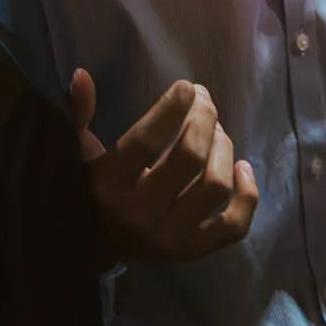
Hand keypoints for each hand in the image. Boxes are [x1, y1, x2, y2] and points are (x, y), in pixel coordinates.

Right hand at [72, 69, 257, 267]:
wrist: (96, 248)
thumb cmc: (90, 188)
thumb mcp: (78, 151)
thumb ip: (79, 114)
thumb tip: (82, 74)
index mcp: (110, 184)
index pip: (146, 143)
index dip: (170, 110)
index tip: (186, 86)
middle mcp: (141, 214)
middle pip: (189, 158)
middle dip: (203, 119)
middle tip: (203, 99)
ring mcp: (171, 237)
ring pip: (214, 186)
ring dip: (223, 148)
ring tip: (217, 128)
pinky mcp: (193, 251)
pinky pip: (234, 226)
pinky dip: (247, 195)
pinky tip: (243, 167)